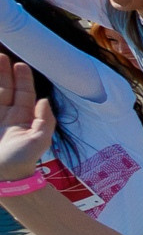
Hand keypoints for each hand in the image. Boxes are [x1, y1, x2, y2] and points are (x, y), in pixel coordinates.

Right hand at [0, 57, 59, 182]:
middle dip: (4, 73)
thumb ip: (45, 120)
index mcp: (23, 119)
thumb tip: (44, 99)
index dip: (22, 79)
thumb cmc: (23, 161)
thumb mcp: (40, 140)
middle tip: (2, 56)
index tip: (19, 64)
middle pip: (5, 89)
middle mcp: (8, 116)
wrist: (4, 178)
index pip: (23, 94)